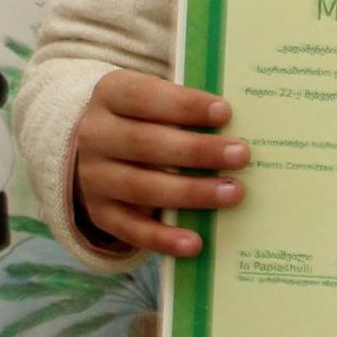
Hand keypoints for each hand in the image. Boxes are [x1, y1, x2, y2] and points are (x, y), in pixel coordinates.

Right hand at [75, 69, 247, 256]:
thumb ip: (188, 103)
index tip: (226, 112)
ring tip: (233, 193)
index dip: (185, 105)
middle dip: (198, 151)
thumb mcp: (156, 96)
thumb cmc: (146, 114)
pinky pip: (131, 230)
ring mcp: (94, 178)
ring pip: (143, 188)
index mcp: (111, 93)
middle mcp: (95, 135)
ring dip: (191, 193)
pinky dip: (164, 239)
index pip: (145, 97)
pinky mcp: (100, 214)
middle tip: (241, 155)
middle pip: (147, 144)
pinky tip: (195, 243)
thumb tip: (242, 118)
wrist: (98, 148)